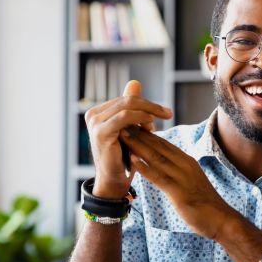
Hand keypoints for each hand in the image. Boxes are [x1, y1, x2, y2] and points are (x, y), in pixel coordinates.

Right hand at [84, 80, 172, 198]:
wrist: (115, 179)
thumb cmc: (125, 155)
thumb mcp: (131, 128)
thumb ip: (132, 107)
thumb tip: (135, 82)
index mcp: (98, 112)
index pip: (127, 99)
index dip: (147, 104)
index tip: (163, 113)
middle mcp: (93, 115)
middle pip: (127, 100)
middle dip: (151, 105)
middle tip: (168, 113)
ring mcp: (95, 123)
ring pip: (127, 105)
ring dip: (148, 110)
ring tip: (163, 117)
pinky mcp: (101, 132)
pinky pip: (124, 117)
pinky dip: (140, 117)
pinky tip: (152, 122)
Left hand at [119, 126, 237, 239]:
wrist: (221, 219)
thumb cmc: (205, 203)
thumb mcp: (191, 181)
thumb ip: (179, 172)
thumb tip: (166, 167)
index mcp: (187, 161)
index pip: (164, 144)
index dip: (146, 134)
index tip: (131, 125)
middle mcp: (185, 165)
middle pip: (159, 146)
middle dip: (139, 134)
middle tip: (122, 123)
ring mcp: (182, 177)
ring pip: (156, 158)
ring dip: (138, 146)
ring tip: (123, 135)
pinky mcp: (179, 192)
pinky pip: (159, 177)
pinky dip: (144, 168)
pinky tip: (132, 160)